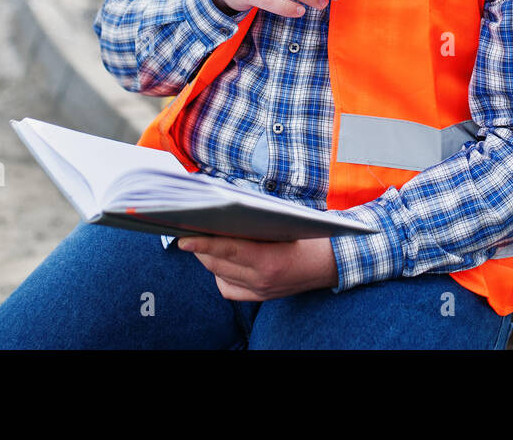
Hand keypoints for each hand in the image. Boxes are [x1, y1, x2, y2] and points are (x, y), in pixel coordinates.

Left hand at [177, 235, 338, 300]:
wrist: (329, 263)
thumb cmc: (308, 235)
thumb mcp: (284, 223)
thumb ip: (253, 222)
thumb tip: (221, 214)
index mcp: (269, 261)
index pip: (228, 250)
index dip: (203, 244)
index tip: (184, 239)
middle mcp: (262, 280)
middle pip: (217, 263)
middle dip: (201, 246)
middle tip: (191, 228)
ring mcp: (259, 292)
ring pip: (219, 274)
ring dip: (208, 257)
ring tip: (204, 239)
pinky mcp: (258, 297)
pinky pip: (227, 287)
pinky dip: (220, 272)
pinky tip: (223, 259)